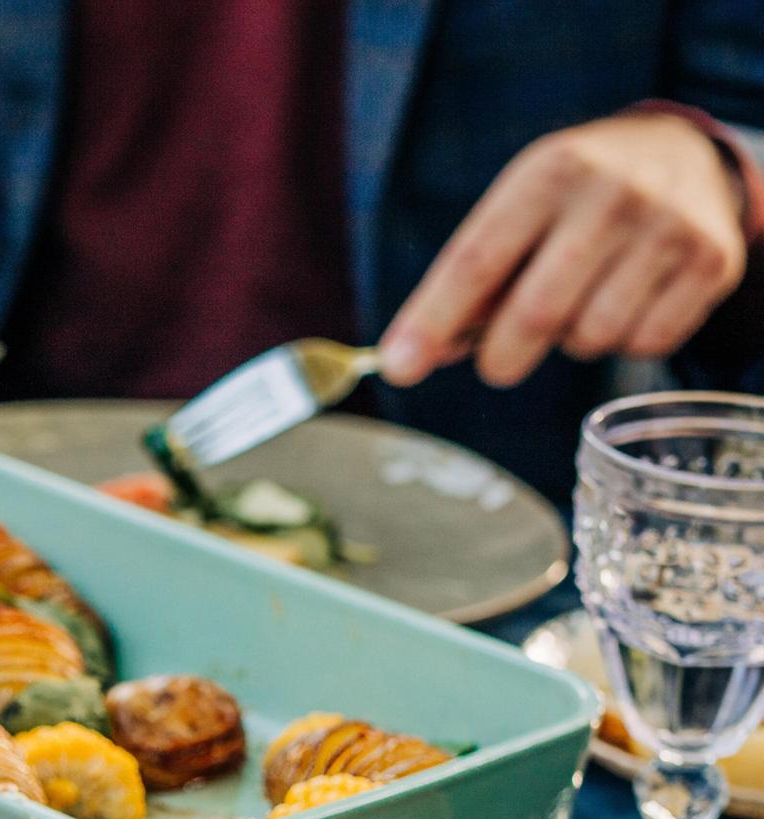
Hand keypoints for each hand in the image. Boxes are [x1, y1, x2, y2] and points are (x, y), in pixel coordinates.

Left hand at [380, 112, 749, 388]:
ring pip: (592, 338)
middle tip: (500, 359)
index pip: (477, 261)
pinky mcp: (713, 261)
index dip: (433, 322)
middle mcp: (614, 192)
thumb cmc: (573, 201)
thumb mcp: (516, 214)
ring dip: (570, 344)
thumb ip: (463, 286)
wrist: (684, 156)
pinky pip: (646, 344)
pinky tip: (627, 301)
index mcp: (549, 172)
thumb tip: (410, 359)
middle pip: (534, 315)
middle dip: (502, 357)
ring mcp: (670, 225)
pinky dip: (624, 342)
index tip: (398, 369)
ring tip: (580, 303)